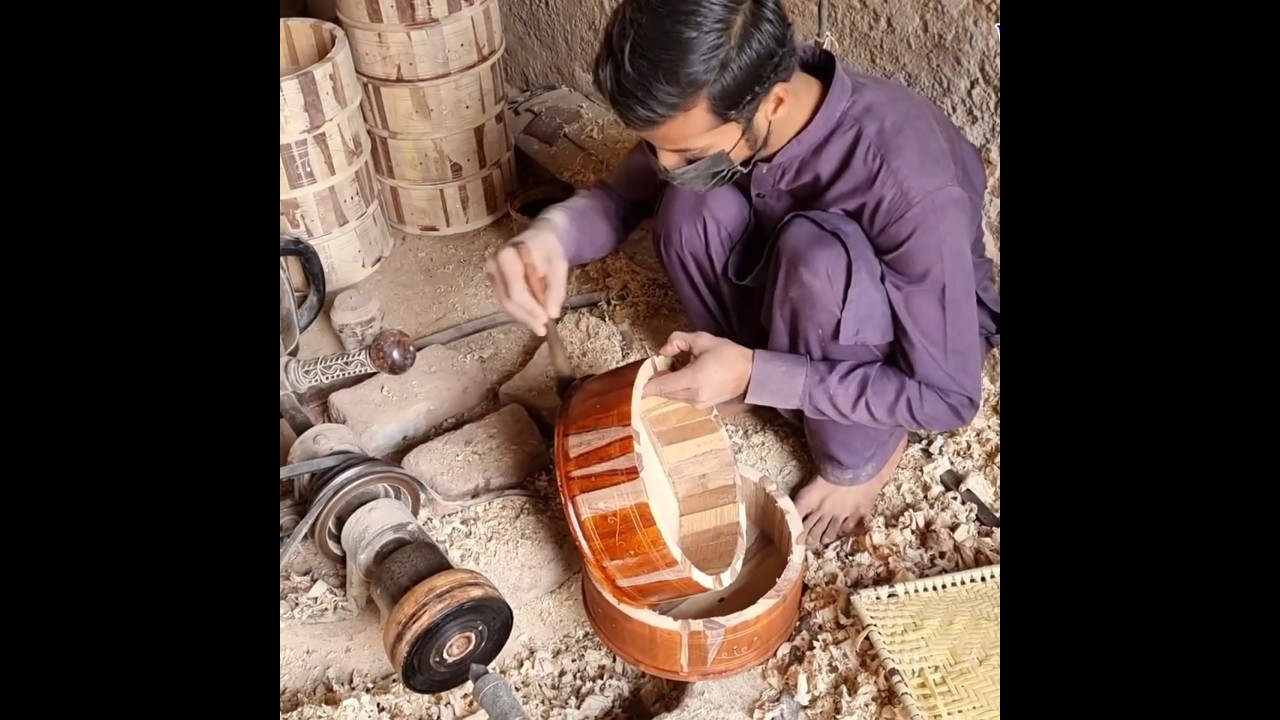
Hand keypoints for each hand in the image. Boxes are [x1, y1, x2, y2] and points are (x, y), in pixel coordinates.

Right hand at [485, 217, 568, 335]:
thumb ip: (556, 289)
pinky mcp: (495, 281)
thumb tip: (552, 314)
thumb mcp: (559, 265)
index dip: (530, 309)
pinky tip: (532, 318)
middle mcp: (493, 265)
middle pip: (507, 300)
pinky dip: (520, 311)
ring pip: (505, 303)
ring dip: (523, 317)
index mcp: (507, 256)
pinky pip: (506, 300)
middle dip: (526, 317)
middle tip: (542, 330)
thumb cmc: (550, 248)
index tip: (546, 320)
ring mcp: (491, 273)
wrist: (540, 236)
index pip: (516, 291)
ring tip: (539, 327)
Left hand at [642, 331, 753, 408]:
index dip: (644, 383)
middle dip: (656, 380)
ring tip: (674, 369)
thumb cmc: (728, 355)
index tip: (636, 377)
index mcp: (693, 379)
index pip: (660, 386)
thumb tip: (662, 351)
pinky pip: (680, 398)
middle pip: (663, 392)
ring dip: (667, 384)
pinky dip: (676, 389)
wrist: (751, 374)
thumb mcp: (702, 340)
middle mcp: (693, 396)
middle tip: (658, 365)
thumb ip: (678, 341)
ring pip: (671, 396)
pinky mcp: (701, 407)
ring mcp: (697, 404)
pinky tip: (685, 376)